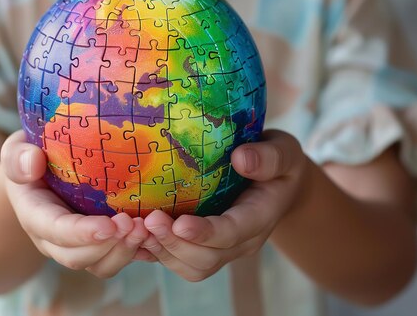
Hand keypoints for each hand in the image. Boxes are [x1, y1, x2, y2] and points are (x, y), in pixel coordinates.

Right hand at [1, 130, 151, 277]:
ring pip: (101, 265)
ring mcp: (78, 246)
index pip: (56, 231)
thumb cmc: (31, 156)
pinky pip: (118, 259)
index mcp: (35, 216)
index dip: (82, 233)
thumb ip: (18, 157)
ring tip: (147, 229)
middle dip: (109, 246)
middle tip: (135, 224)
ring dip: (126, 252)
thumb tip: (33, 162)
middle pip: (79, 257)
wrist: (39, 174)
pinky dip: (139, 253)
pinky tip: (156, 237)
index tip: (108, 225)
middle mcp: (54, 240)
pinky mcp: (100, 245)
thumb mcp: (16, 151)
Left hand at [141, 130, 309, 280]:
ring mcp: (222, 247)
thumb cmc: (278, 163)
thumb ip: (268, 157)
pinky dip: (156, 253)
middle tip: (148, 221)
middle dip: (175, 243)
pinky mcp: (204, 246)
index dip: (205, 232)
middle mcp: (240, 240)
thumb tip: (241, 158)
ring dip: (162, 251)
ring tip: (137, 229)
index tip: (179, 222)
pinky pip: (180, 261)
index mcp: (260, 217)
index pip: (233, 232)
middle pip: (207, 257)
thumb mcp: (283, 152)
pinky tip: (134, 237)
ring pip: (191, 266)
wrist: (278, 184)